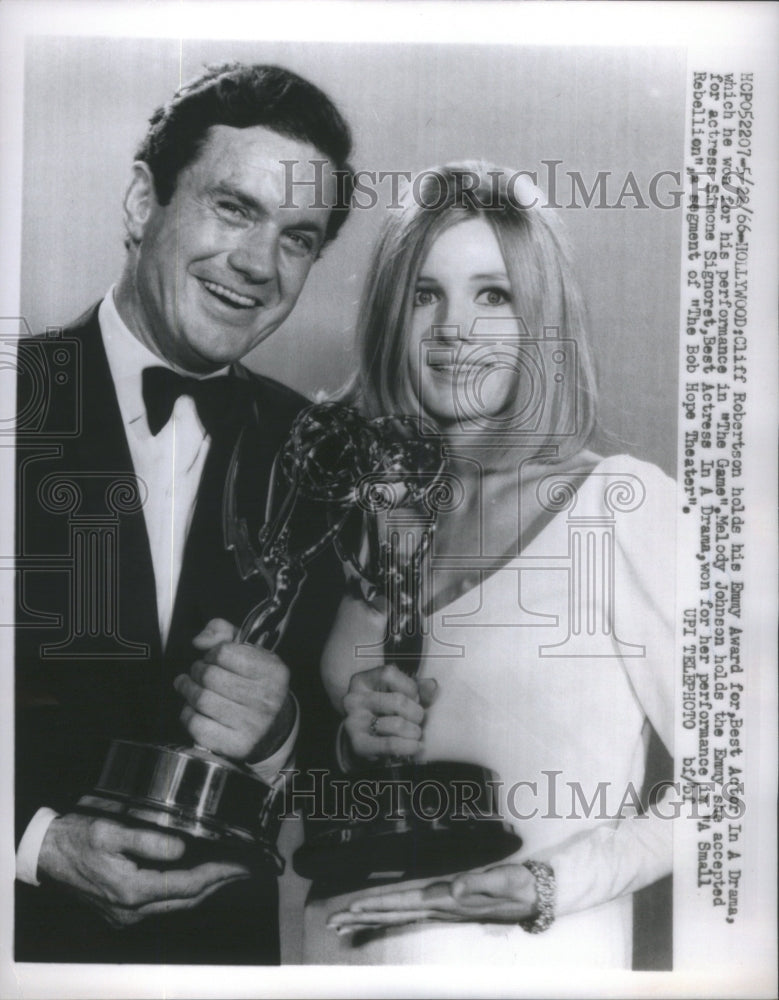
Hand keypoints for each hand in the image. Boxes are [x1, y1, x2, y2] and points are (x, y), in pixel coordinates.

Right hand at [37, 813, 250, 927]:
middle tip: (245, 869)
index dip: (218, 875)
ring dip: (204, 889)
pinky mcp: (123, 912)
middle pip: (188, 901)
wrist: (47, 854)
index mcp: (132, 891)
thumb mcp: (111, 831)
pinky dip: (184, 891)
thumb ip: (148, 841)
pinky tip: (196, 877)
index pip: (188, 885)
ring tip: (228, 872)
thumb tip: (182, 849)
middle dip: (219, 884)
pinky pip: (163, 905)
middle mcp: (132, 910)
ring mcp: (127, 915)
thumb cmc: (77, 838)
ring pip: (177, 906)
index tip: (241, 865)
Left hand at [174, 618, 292, 762]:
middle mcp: (266, 698)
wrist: (274, 728)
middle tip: (198, 672)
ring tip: (188, 686)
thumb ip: (223, 633)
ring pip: (201, 699)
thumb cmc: (255, 684)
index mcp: (273, 671)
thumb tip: (199, 640)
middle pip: (210, 676)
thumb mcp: (250, 652)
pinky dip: (188, 714)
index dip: (211, 653)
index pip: (225, 652)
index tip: (212, 658)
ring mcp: (251, 724)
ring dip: (188, 690)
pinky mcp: (236, 744)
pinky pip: (197, 725)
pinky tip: (193, 709)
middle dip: (197, 671)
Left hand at [327, 864, 536, 933]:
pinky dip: (391, 913)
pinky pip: (412, 912)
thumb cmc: (519, 885)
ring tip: (345, 923)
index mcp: (448, 899)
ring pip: (400, 915)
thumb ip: (479, 883)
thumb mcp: (503, 880)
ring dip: (371, 918)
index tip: (352, 908)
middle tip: (333, 922)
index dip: (378, 904)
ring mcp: (443, 908)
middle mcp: (441, 906)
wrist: (537, 894)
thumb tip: (454, 888)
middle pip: (395, 913)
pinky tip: (379, 917)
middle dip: (363, 917)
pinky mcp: (448, 906)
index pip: (405, 902)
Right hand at [342, 663, 437, 759]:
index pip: (389, 673)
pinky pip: (391, 744)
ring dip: (414, 732)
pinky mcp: (358, 744)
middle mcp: (353, 699)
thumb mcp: (397, 695)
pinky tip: (415, 746)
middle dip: (416, 713)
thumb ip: (416, 688)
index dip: (409, 687)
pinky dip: (409, 747)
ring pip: (397, 724)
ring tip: (414, 734)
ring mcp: (353, 721)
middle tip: (417, 721)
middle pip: (398, 700)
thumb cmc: (384, 714)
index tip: (414, 699)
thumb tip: (431, 685)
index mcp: (361, 681)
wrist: (364, 742)